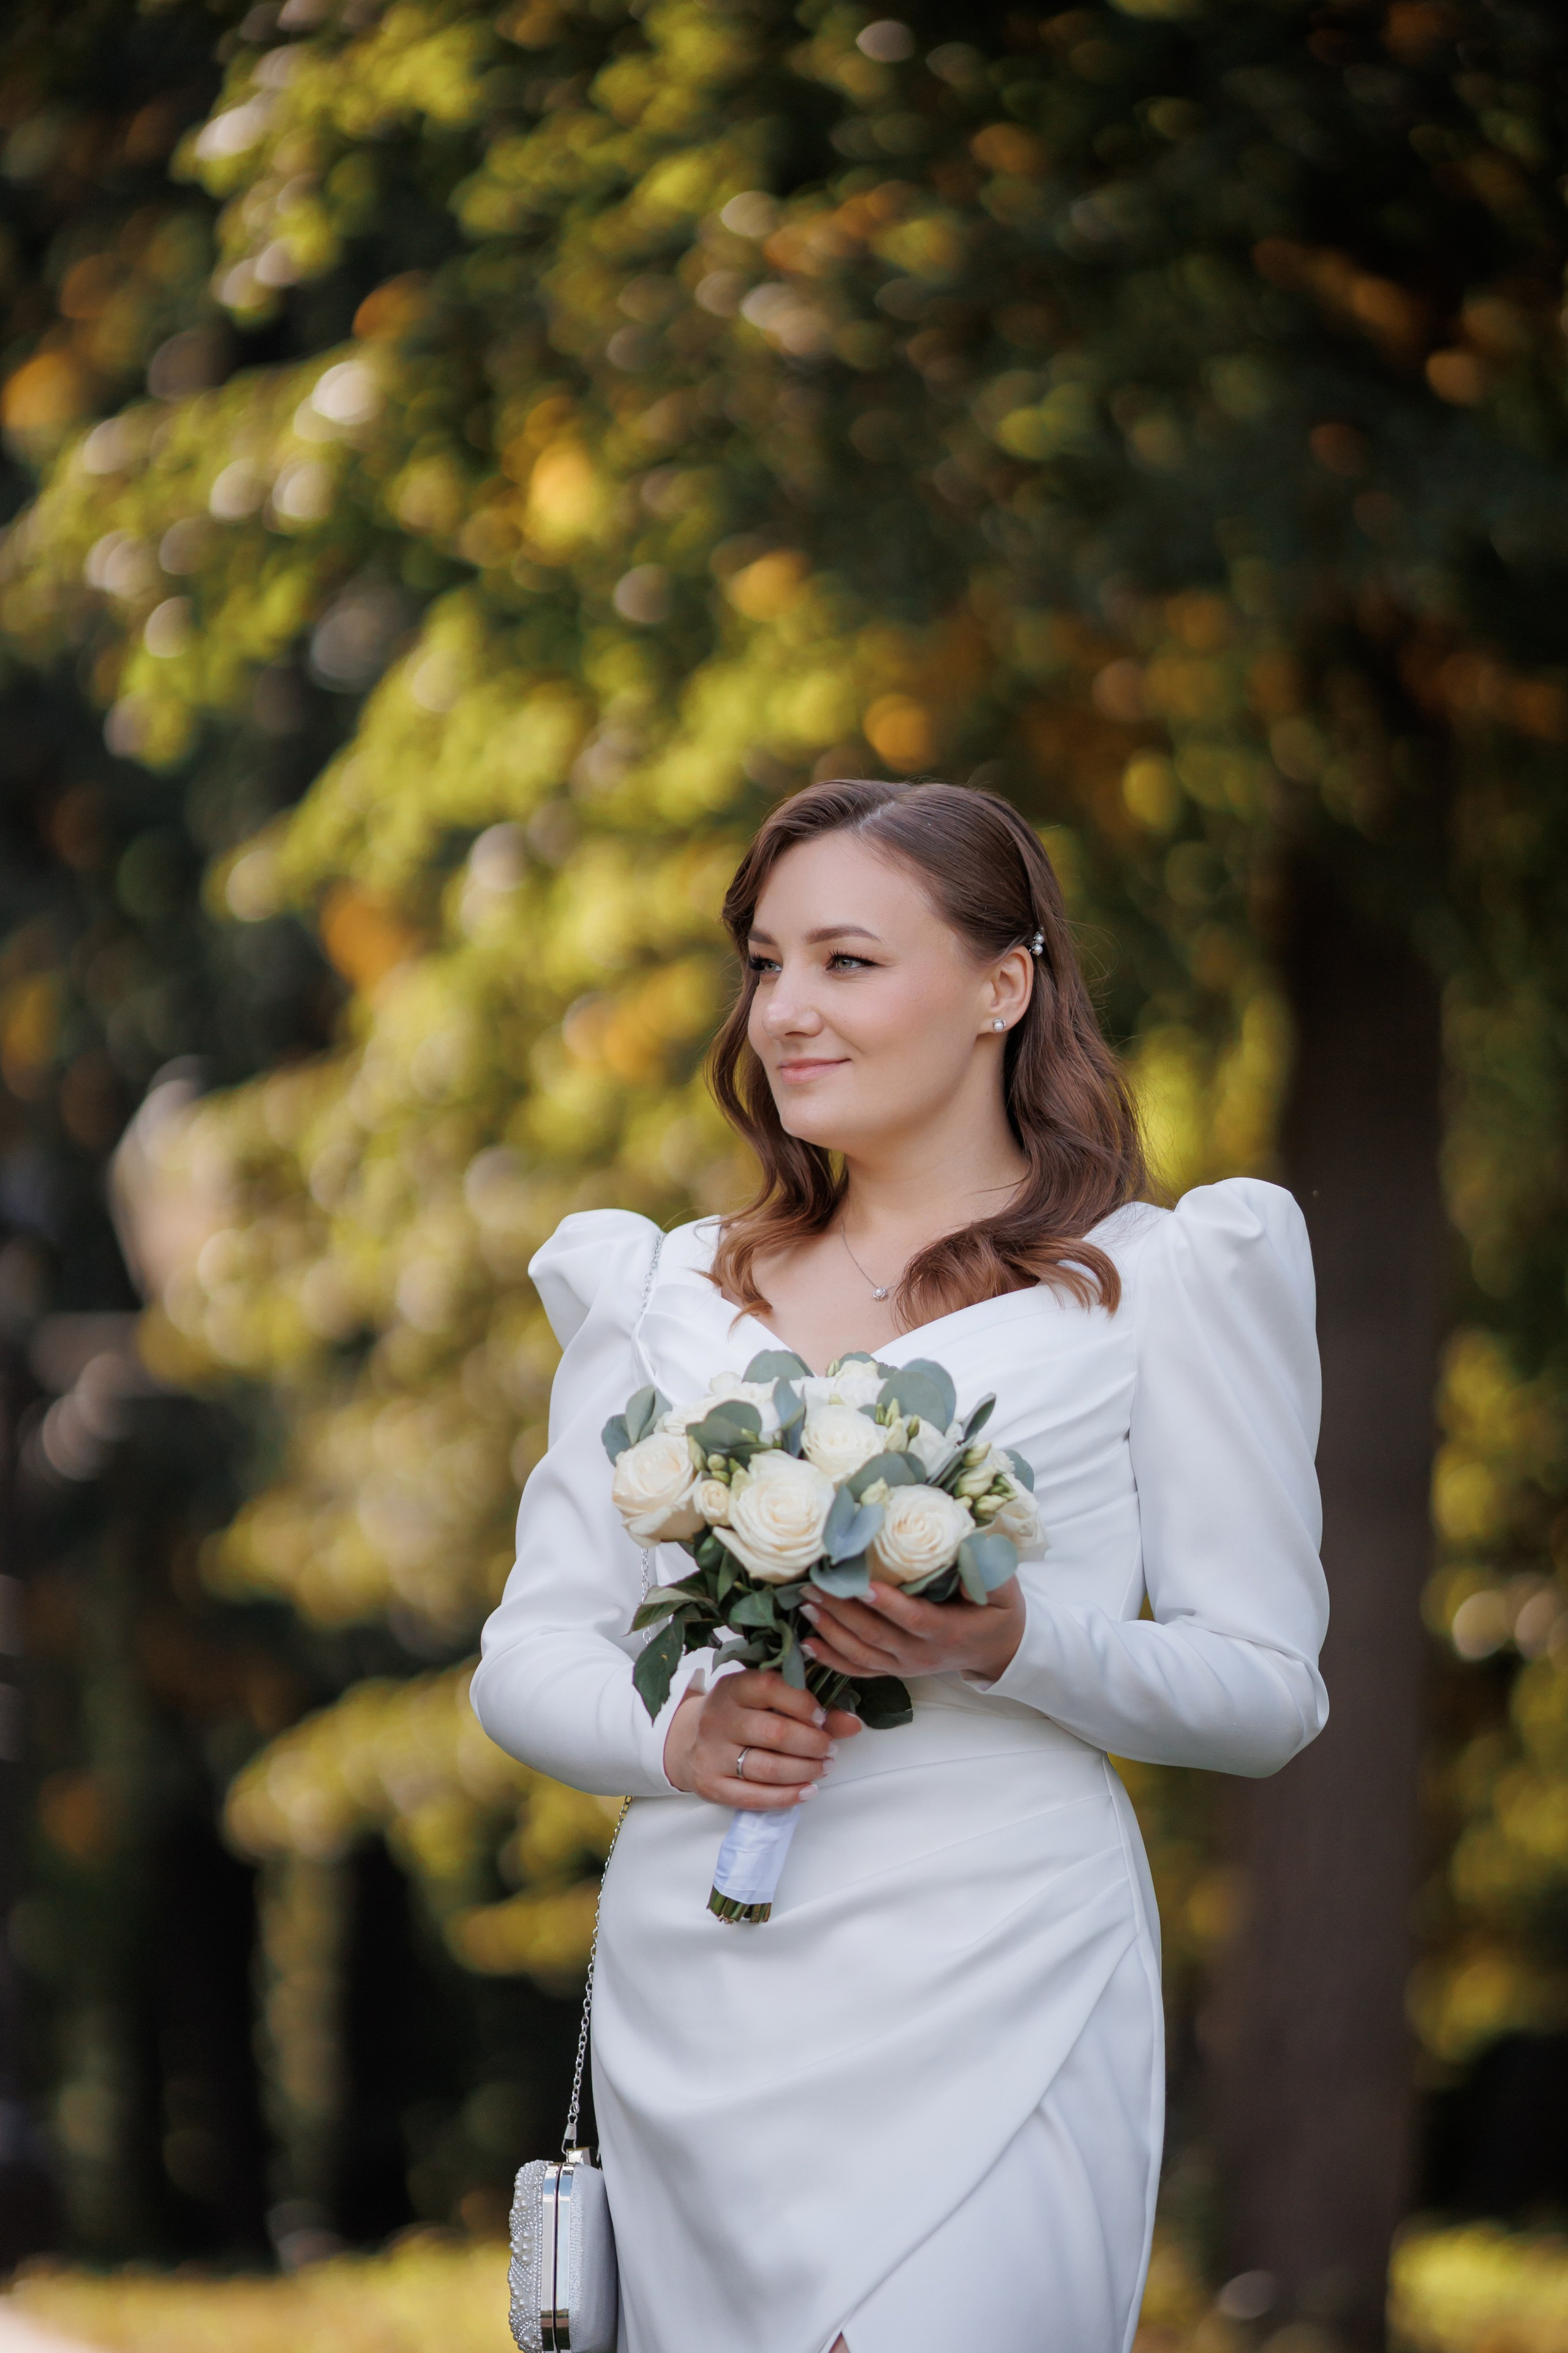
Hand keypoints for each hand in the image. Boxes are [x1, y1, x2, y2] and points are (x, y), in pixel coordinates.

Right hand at [662, 1669, 861, 1810]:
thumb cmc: (740, 1716)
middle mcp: (718, 1718)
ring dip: (805, 1770)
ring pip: (768, 1768)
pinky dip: (787, 1796)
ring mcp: (712, 1754)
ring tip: (823, 1767)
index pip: (770, 1687)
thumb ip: (811, 1709)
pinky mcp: (712, 1785)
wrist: (688, 1741)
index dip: (802, 1703)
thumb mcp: (766, 1701)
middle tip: (830, 1749)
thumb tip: (854, 1723)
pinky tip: (807, 1790)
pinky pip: (754, 1797)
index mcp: (733, 1687)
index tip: (821, 1717)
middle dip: (812, 1743)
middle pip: (775, 1733)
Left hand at [800, 1577, 1024, 1685]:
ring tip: (805, 1603)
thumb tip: (967, 1546)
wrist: (998, 1651)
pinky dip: (831, 1658)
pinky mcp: (894, 1669)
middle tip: (814, 1584)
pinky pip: (858, 1669)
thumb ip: (989, 1573)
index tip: (861, 1584)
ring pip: (861, 1653)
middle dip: (842, 1609)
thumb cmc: (998, 1614)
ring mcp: (904, 1665)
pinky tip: (807, 1642)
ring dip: (830, 1629)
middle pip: (875, 1635)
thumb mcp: (1004, 1593)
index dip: (886, 1604)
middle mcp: (920, 1654)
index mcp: (946, 1632)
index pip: (912, 1619)